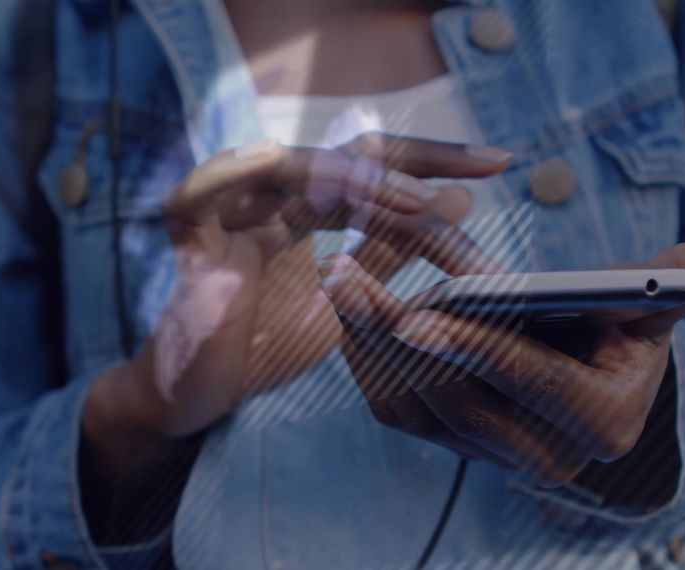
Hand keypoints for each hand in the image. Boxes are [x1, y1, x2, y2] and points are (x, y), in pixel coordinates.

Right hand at [84, 133, 511, 453]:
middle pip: (349, 156)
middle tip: (484, 168)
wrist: (198, 397)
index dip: (434, 163)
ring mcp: (230, 207)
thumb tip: (456, 202)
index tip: (497, 165)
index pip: (377, 169)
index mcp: (308, 208)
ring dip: (361, 182)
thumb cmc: (266, 344)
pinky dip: (247, 172)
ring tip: (422, 206)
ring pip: (298, 168)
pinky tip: (296, 172)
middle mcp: (273, 197)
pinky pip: (209, 186)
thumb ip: (389, 253)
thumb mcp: (349, 301)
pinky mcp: (187, 231)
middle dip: (420, 161)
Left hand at [319, 241, 684, 486]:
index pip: (526, 380)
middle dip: (396, 337)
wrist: (600, 391)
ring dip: (371, 344)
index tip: (415, 313)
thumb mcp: (650, 312)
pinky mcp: (453, 445)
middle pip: (454, 397)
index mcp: (598, 423)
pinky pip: (398, 410)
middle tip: (350, 277)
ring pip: (414, 406)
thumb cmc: (625, 338)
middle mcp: (541, 455)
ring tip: (341, 281)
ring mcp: (491, 456)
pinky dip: (369, 360)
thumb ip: (671, 288)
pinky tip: (351, 310)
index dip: (472, 346)